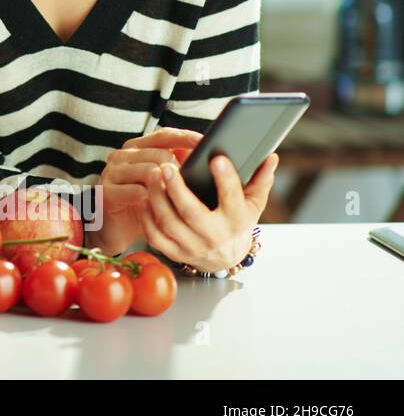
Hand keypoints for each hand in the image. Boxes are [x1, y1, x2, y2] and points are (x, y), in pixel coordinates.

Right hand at [91, 128, 203, 253]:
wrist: (114, 230)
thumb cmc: (142, 204)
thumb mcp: (161, 183)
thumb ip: (177, 167)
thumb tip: (204, 159)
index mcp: (136, 148)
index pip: (164, 136)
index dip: (185, 138)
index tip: (205, 143)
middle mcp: (122, 155)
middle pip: (159, 153)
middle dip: (180, 169)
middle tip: (194, 185)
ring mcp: (112, 172)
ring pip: (149, 171)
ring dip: (168, 186)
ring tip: (180, 199)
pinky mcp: (106, 191)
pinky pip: (136, 191)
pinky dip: (153, 200)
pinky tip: (161, 209)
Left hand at [140, 152, 279, 271]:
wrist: (226, 257)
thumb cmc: (237, 222)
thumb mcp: (253, 204)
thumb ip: (260, 180)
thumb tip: (270, 158)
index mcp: (236, 220)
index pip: (232, 198)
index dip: (225, 179)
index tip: (216, 158)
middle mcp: (215, 236)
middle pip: (191, 212)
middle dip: (177, 188)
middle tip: (166, 166)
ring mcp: (194, 246)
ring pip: (169, 223)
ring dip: (157, 198)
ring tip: (152, 175)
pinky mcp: (176, 253)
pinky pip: (156, 236)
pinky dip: (147, 217)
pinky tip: (144, 198)